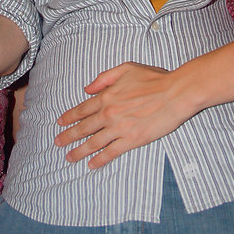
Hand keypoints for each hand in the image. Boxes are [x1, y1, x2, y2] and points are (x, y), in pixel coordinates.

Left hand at [55, 62, 189, 168]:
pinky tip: (92, 164)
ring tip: (69, 157)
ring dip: (79, 151)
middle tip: (58, 143)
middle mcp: (109, 114)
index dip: (69, 117)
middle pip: (83, 128)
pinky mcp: (132, 140)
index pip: (82, 109)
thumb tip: (87, 89)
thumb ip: (104, 78)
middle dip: (68, 136)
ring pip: (94, 143)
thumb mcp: (126, 69)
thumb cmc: (154, 78)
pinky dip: (100, 160)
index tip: (60, 123)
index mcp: (107, 96)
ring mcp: (120, 128)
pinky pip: (111, 152)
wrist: (175, 93)